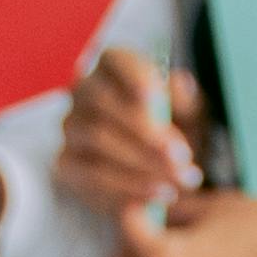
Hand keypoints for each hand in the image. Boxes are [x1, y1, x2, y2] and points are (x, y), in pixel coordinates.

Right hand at [61, 47, 200, 221]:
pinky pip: (91, 177)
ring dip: (142, 164)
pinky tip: (157, 196)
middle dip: (146, 133)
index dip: (133, 76)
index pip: (114, 59)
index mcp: (113, 67)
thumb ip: (186, 101)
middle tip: (182, 157)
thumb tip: (180, 84)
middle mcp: (84, 92)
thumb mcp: (190, 115)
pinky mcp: (66, 164)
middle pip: (104, 104)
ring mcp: (71, 129)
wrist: (161, 169)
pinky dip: (127, 189)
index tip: (157, 98)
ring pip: (99, 142)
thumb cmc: (176, 130)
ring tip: (178, 181)